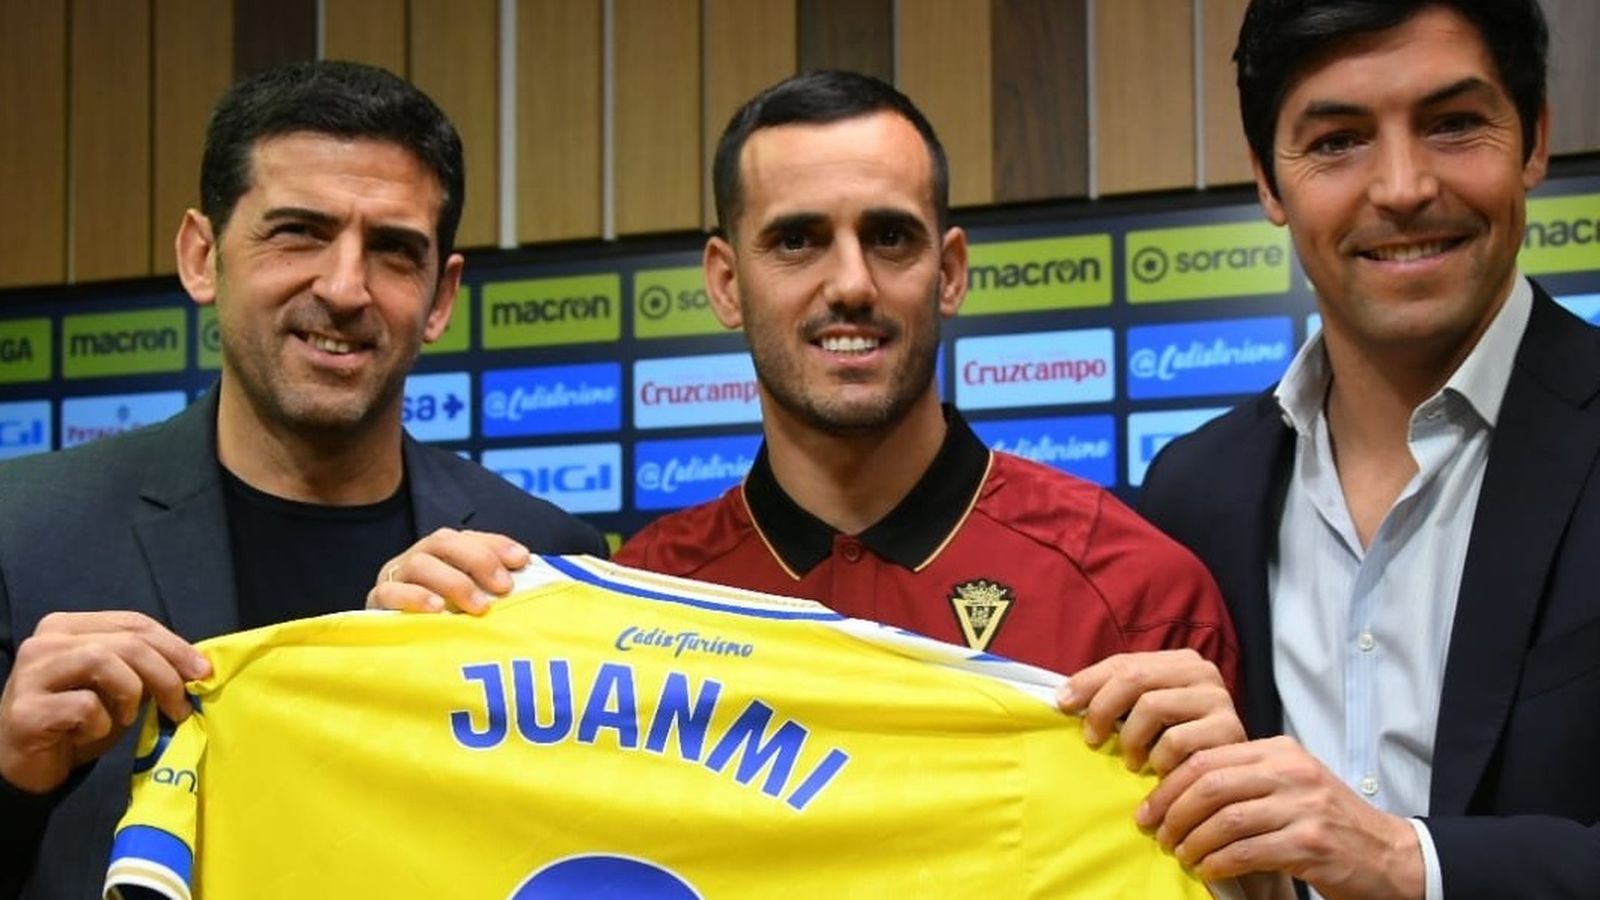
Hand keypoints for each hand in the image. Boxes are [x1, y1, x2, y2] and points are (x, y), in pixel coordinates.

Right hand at [0, 611, 209, 793]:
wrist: (28, 766)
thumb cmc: (77, 722)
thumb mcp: (119, 688)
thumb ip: (146, 668)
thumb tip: (197, 667)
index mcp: (68, 626)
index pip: (133, 623)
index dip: (175, 645)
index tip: (203, 672)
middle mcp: (45, 642)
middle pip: (126, 642)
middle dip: (166, 673)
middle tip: (181, 706)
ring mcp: (30, 673)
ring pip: (103, 662)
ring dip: (131, 694)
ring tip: (128, 718)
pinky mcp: (26, 710)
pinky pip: (84, 706)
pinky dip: (100, 724)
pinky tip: (87, 734)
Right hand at [366, 527, 528, 614]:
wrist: (401, 662)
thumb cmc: (450, 628)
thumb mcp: (476, 605)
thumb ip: (497, 589)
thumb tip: (536, 577)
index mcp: (444, 554)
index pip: (471, 537)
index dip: (497, 544)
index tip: (522, 560)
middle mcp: (419, 559)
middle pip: (444, 542)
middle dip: (478, 560)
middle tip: (503, 588)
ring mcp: (395, 578)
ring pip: (419, 564)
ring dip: (453, 582)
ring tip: (479, 607)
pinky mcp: (376, 604)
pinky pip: (390, 593)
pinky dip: (415, 598)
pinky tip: (437, 611)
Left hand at [1058, 649, 1243, 775]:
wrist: (1232, 774)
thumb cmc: (1180, 740)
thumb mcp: (1147, 711)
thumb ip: (1115, 695)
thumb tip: (1062, 697)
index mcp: (1180, 660)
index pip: (1124, 662)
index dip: (1088, 681)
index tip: (1062, 704)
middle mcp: (1203, 672)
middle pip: (1134, 678)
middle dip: (1102, 708)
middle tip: (1091, 738)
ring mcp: (1219, 699)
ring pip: (1152, 707)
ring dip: (1130, 739)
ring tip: (1130, 759)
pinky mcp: (1229, 731)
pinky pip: (1175, 742)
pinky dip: (1157, 760)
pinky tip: (1157, 770)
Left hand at [1143, 735, 1423, 899]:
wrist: (1390, 855)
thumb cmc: (1327, 822)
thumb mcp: (1288, 784)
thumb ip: (1243, 777)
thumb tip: (1176, 785)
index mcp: (1279, 751)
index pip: (1207, 757)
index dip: (1168, 785)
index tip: (1148, 808)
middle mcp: (1292, 772)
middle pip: (1209, 784)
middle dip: (1172, 811)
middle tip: (1156, 833)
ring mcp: (1304, 807)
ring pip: (1225, 820)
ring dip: (1192, 841)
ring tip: (1179, 854)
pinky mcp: (1311, 844)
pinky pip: (1247, 851)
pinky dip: (1218, 862)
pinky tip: (1206, 869)